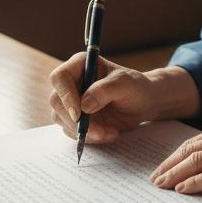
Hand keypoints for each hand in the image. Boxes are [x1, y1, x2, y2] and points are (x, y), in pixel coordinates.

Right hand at [48, 54, 200, 144]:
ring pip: (62, 119)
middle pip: (56, 101)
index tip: (78, 113)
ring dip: (85, 131)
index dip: (65, 95)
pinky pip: (72, 132)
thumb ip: (105, 90)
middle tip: (99, 131)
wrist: (145, 102)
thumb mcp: (126, 84)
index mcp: (80, 65)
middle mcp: (72, 82)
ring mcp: (72, 102)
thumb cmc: (136, 86)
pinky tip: (110, 134)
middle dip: (75, 120)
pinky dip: (90, 137)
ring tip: (110, 132)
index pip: (60, 77)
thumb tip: (84, 105)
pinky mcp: (77, 119)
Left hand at [148, 119, 201, 194]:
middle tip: (154, 180)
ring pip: (196, 161)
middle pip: (189, 150)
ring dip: (174, 174)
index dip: (174, 156)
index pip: (193, 142)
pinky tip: (183, 190)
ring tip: (161, 186)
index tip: (162, 168)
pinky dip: (194, 182)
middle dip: (168, 165)